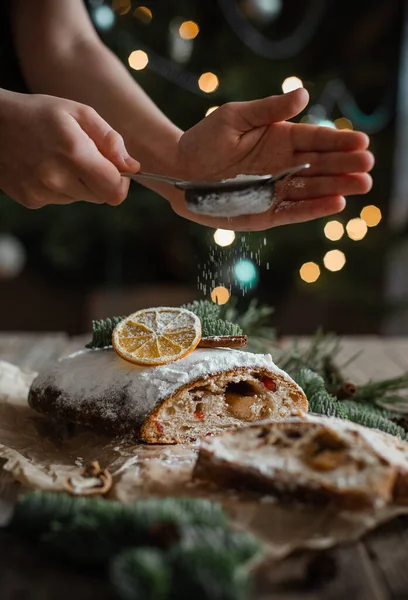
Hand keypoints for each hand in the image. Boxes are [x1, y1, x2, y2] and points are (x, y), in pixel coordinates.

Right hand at [0, 92, 139, 207]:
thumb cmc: (40, 113)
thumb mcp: (79, 113)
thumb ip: (110, 140)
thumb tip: (133, 166)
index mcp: (74, 152)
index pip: (115, 191)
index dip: (122, 183)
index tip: (117, 172)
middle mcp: (57, 177)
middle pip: (101, 197)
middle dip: (100, 180)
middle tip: (83, 157)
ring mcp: (42, 192)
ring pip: (81, 198)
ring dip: (79, 183)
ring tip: (59, 158)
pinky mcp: (31, 200)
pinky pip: (60, 200)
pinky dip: (59, 187)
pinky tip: (44, 167)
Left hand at [172, 88, 373, 230]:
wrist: (180, 170)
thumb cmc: (205, 139)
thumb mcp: (235, 117)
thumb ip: (268, 109)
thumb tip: (303, 95)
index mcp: (280, 139)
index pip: (315, 140)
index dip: (338, 141)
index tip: (361, 141)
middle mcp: (283, 166)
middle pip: (320, 166)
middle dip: (345, 165)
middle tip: (368, 165)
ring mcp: (275, 190)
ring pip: (312, 189)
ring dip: (337, 188)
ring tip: (361, 185)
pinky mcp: (264, 213)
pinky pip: (292, 211)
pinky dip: (312, 209)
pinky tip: (334, 204)